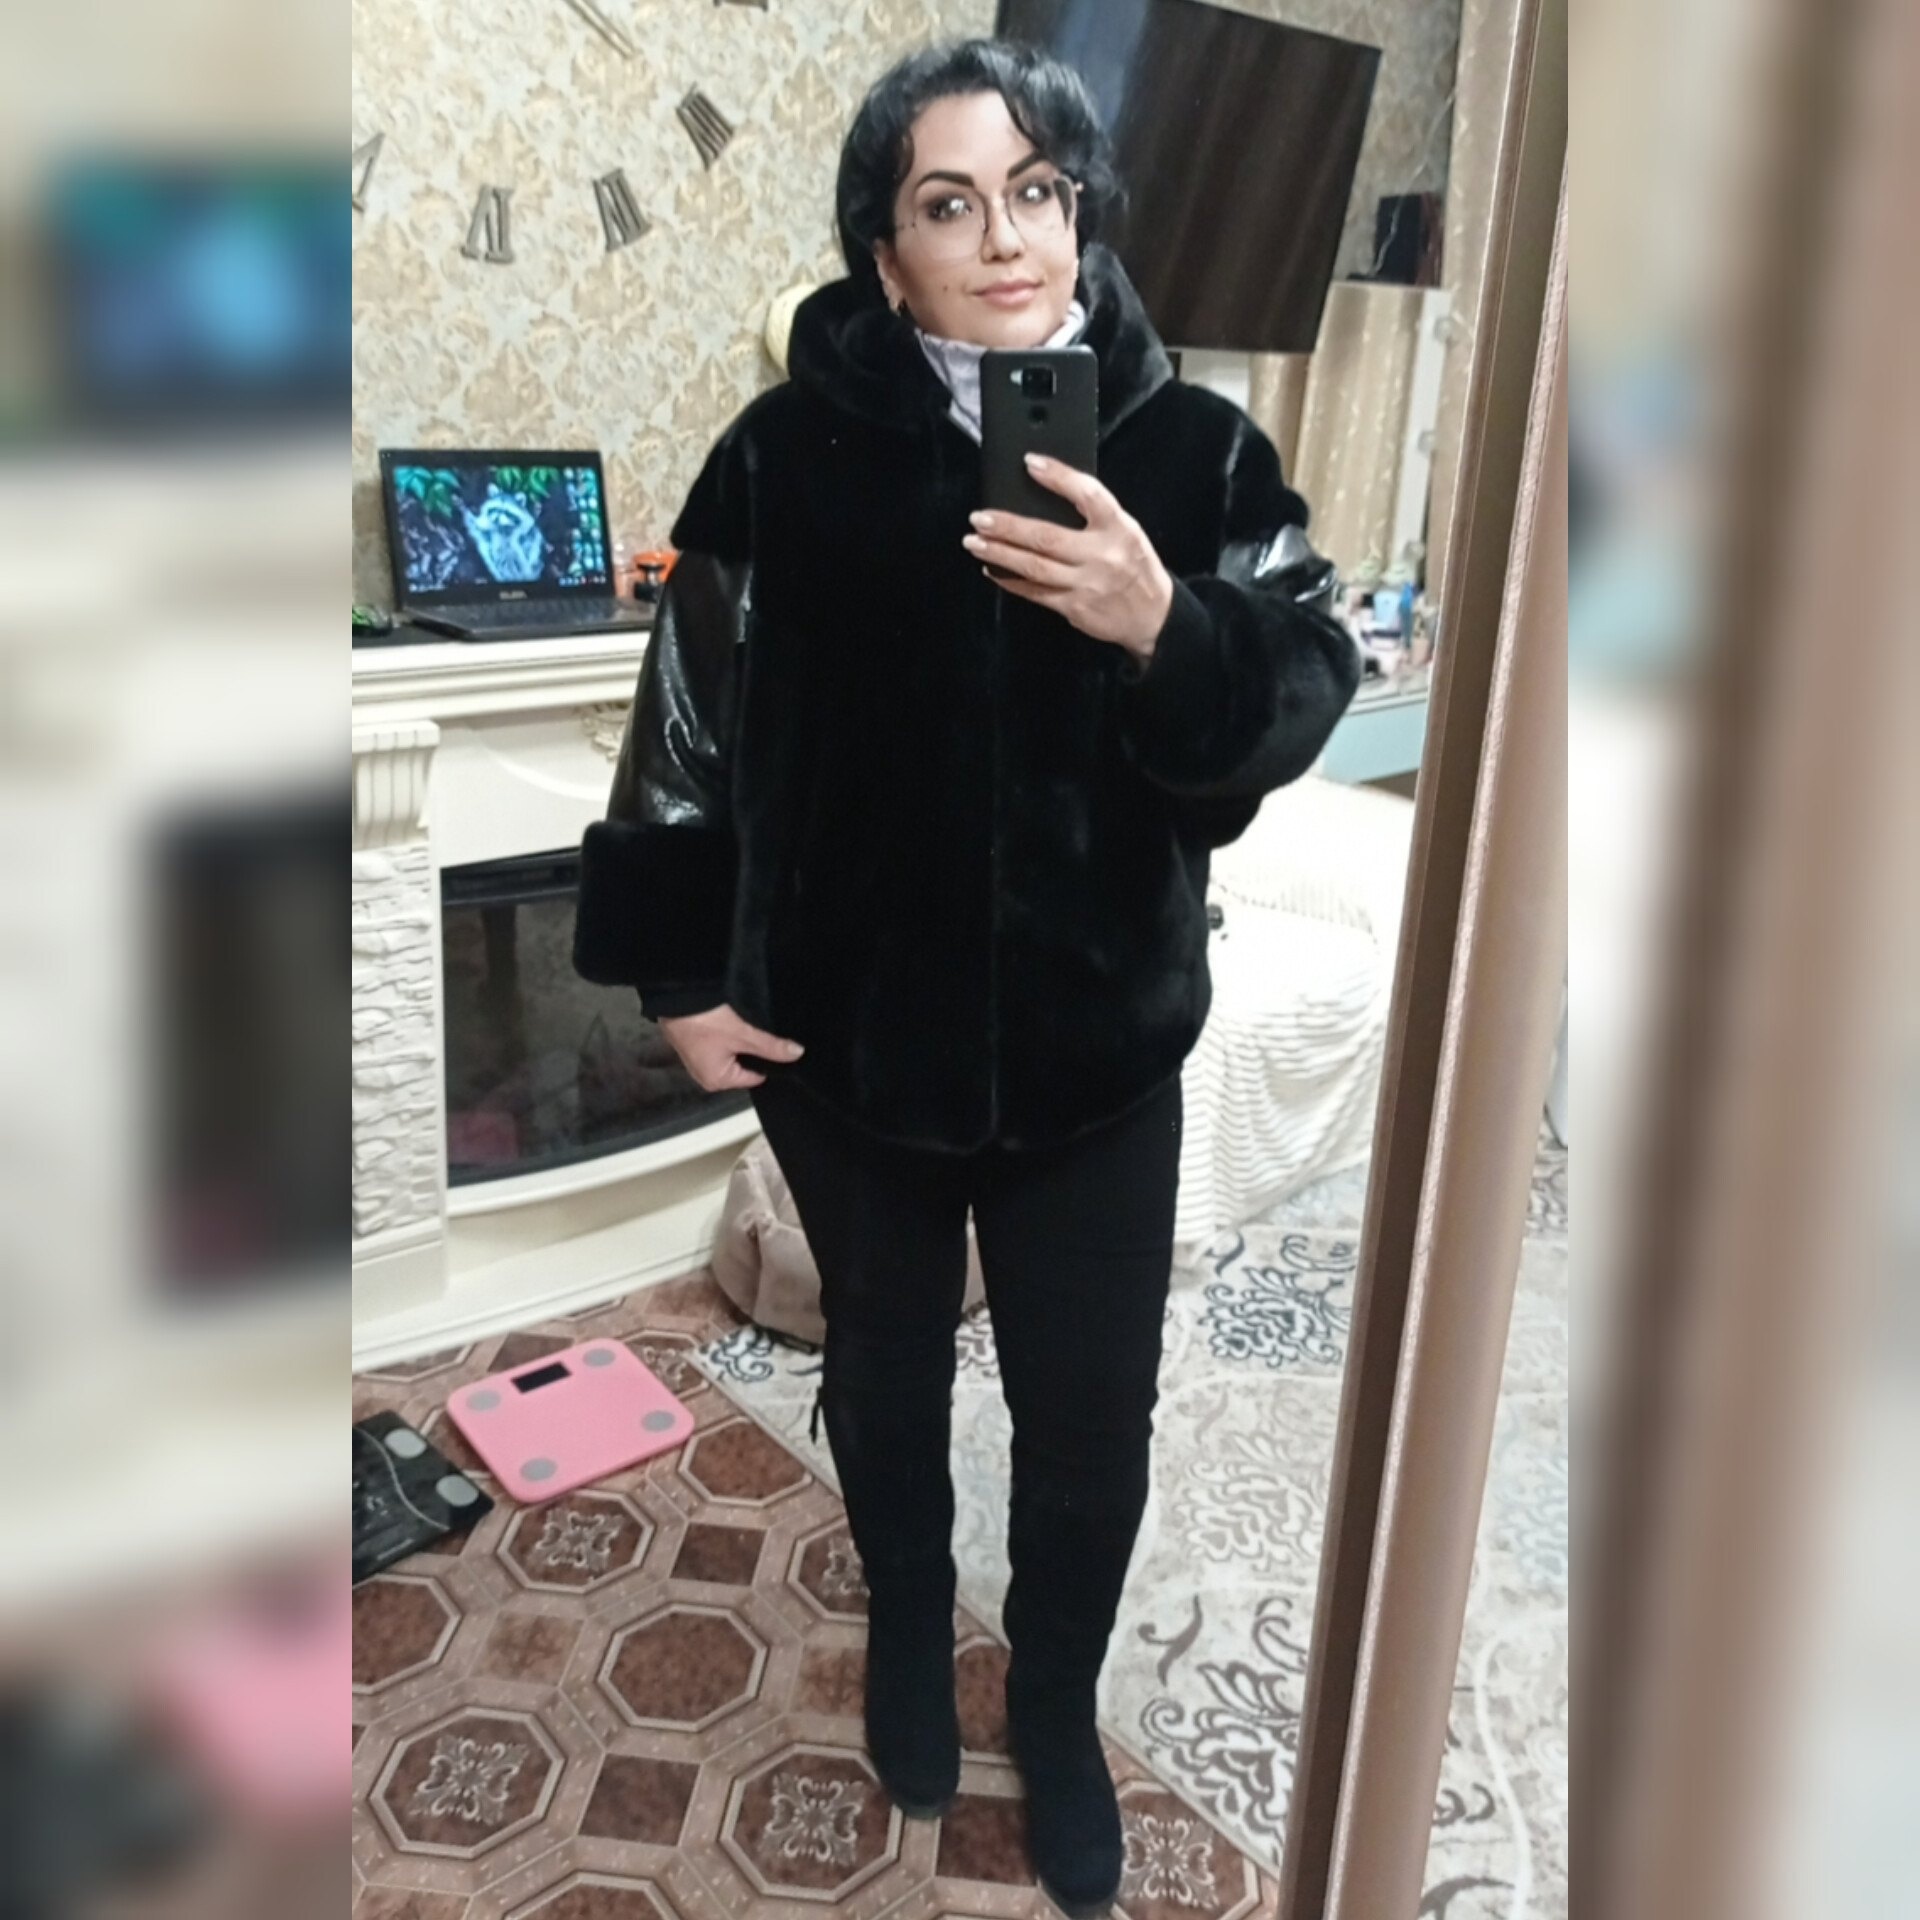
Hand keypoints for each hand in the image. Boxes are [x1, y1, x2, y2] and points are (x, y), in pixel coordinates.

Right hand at [658, 1003, 804, 1090]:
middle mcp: (704, 1075)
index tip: (776, 1046)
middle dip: (752, 1050)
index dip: (768, 1062)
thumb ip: (772, 1046)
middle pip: (742, 1064)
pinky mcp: (692, 1041)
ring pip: (731, 1051)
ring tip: (745, 1024)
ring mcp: (696, 1058)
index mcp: (716, 1081)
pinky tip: (729, 1020)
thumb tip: (797, 1054)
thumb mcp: (743, 1034)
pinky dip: (725, 1032)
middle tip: (759, 1032)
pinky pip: (718, 1042)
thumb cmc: (704, 1020)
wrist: (675, 993)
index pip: (755, 1076)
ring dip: (738, 1039)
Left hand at [962, 453, 1174, 660]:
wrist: (1153, 616)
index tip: (1029, 462)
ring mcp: (1086, 584)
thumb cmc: (1133, 565)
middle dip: (1008, 526)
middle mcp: (1102, 555)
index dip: (1058, 476)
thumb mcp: (1125, 530)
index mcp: (1118, 527)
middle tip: (979, 517)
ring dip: (999, 553)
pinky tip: (992, 569)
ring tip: (974, 542)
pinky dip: (1010, 581)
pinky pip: (1035, 593)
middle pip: (1046, 537)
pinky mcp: (1074, 607)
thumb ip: (1093, 515)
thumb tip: (1043, 491)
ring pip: (1034, 567)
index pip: (1088, 494)